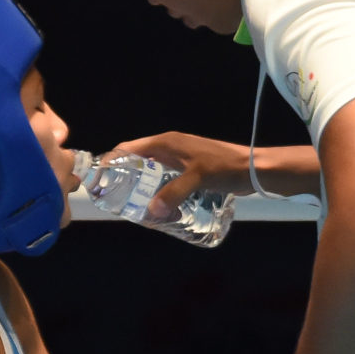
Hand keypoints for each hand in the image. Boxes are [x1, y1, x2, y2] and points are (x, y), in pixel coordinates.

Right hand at [104, 131, 255, 215]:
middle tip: (117, 200)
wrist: (253, 169)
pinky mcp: (191, 170)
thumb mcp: (197, 179)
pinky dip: (160, 190)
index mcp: (166, 143)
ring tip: (134, 206)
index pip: (128, 149)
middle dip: (125, 179)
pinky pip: (167, 179)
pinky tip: (160, 206)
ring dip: (143, 187)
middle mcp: (169, 148)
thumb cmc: (225, 168)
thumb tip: (151, 211)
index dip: (112, 162)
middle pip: (138, 161)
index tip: (100, 180)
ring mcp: (181, 159)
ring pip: (153, 172)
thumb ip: (174, 193)